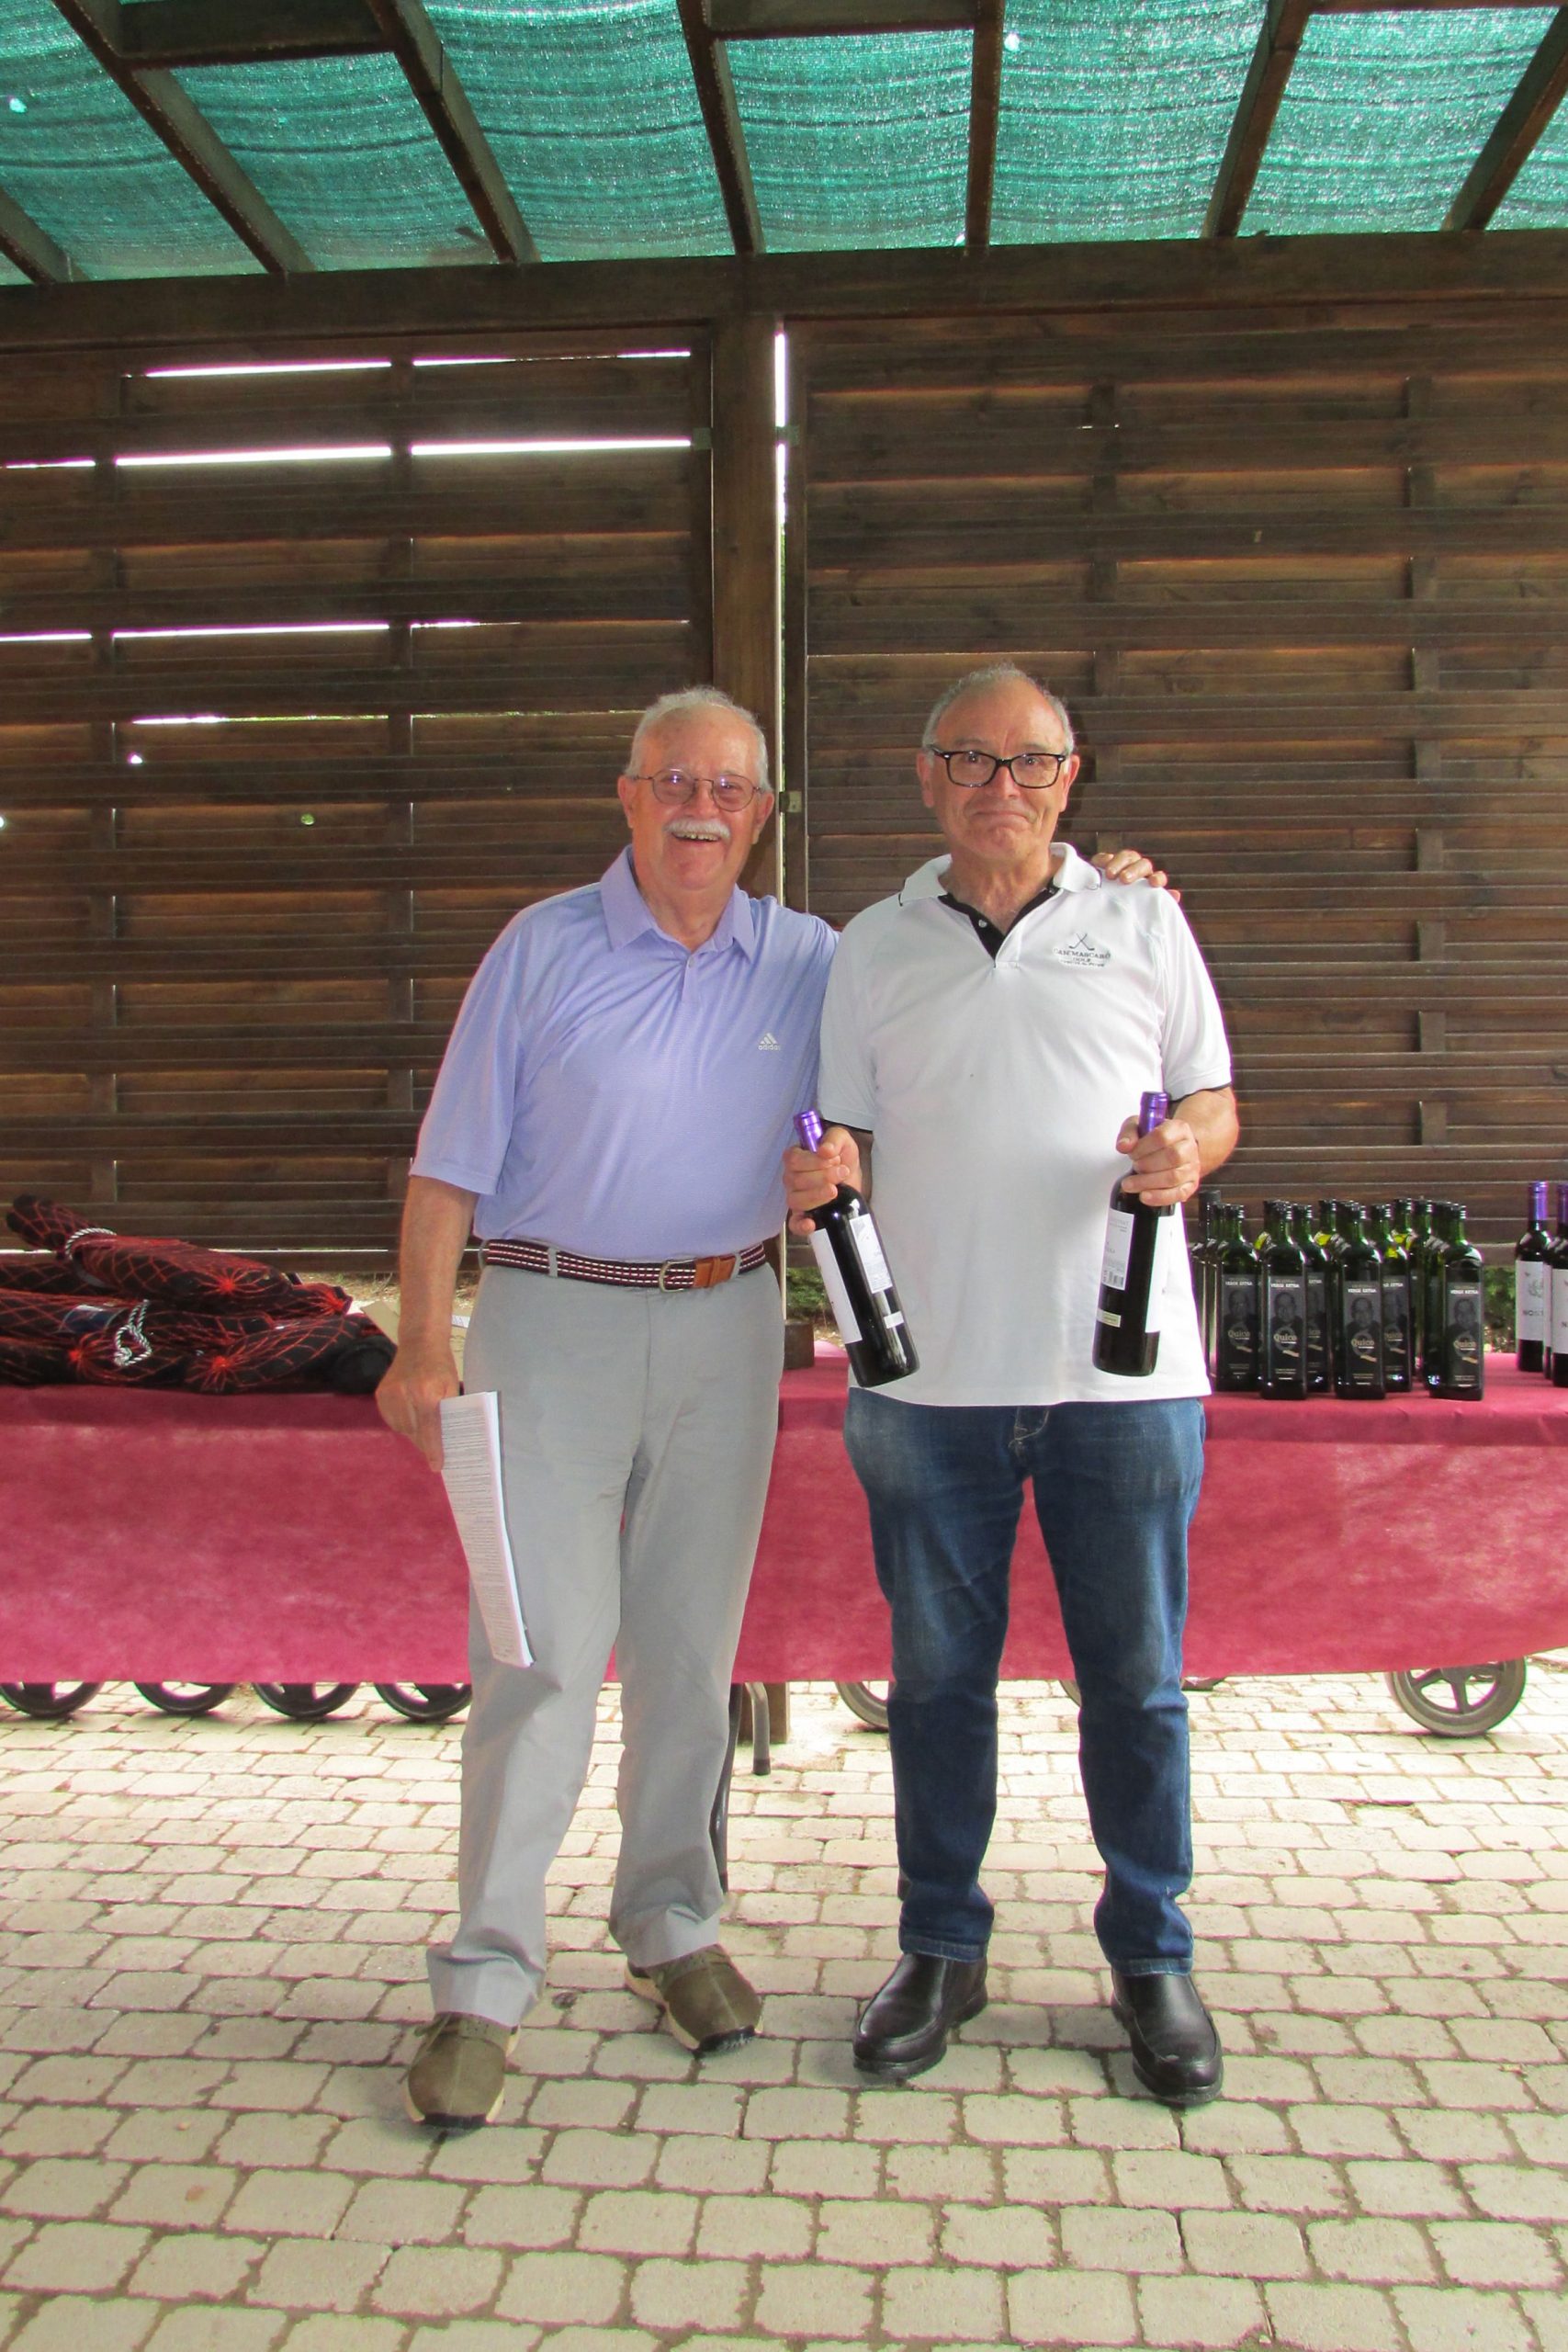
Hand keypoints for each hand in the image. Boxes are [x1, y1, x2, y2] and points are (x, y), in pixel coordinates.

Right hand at [375, 1339, 460, 1469]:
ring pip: (401, 1428)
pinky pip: (391, 1419)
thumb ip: (448, 1412)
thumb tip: (448, 1441)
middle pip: (414, 1432)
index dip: (434, 1450)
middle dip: (425, 1443)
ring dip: (413, 1432)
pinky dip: (402, 1422)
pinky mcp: (380, 1394)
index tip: (437, 1466)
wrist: (419, 1341)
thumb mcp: (452, 1387)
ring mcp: (389, 1394)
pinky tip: (411, 1414)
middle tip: (435, 1449)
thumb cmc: (441, 1365)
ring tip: (423, 1426)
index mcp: (426, 1393)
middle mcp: (405, 1395)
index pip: (429, 1430)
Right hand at [783, 1126, 861, 1232]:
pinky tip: (811, 1223)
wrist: (853, 1178)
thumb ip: (834, 1139)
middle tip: (840, 1172)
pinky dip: (801, 1225)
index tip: (833, 1159)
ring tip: (835, 1190)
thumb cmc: (843, 1158)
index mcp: (796, 1157)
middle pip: (796, 1180)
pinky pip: (794, 1224)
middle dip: (822, 1177)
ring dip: (817, 1196)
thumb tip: (824, 1150)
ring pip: (796, 1200)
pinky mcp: (803, 1215)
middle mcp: (792, 1178)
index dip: (814, 1161)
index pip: (794, 1159)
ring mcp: (796, 1197)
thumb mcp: (843, 1140)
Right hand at [1092, 846, 1179, 902]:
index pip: (1158, 877)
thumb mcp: (1141, 910)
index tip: (1154, 883)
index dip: (1158, 878)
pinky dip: (1103, 859)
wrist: (1101, 910)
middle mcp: (1138, 872)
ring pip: (1126, 857)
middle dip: (1134, 870)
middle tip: (1124, 879)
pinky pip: (1105, 857)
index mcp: (1149, 883)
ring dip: (1119, 863)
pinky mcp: (1104, 864)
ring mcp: (1122, 865)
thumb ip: (1157, 903)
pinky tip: (1099, 865)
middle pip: (1142, 864)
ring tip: (1109, 875)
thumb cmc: (1126, 912)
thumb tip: (1175, 895)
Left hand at [1115, 1113, 1200, 1208]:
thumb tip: (1124, 1146)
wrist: (1171, 1150)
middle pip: (1172, 1157)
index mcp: (1179, 1128)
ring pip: (1174, 1177)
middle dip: (1147, 1165)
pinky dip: (1159, 1197)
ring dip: (1148, 1182)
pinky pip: (1178, 1194)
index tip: (1132, 1154)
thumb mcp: (1139, 1128)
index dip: (1143, 1147)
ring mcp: (1192, 1167)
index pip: (1162, 1136)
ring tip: (1131, 1184)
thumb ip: (1129, 1133)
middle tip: (1135, 1167)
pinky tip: (1144, 1196)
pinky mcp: (1190, 1185)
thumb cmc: (1155, 1139)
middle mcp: (1189, 1147)